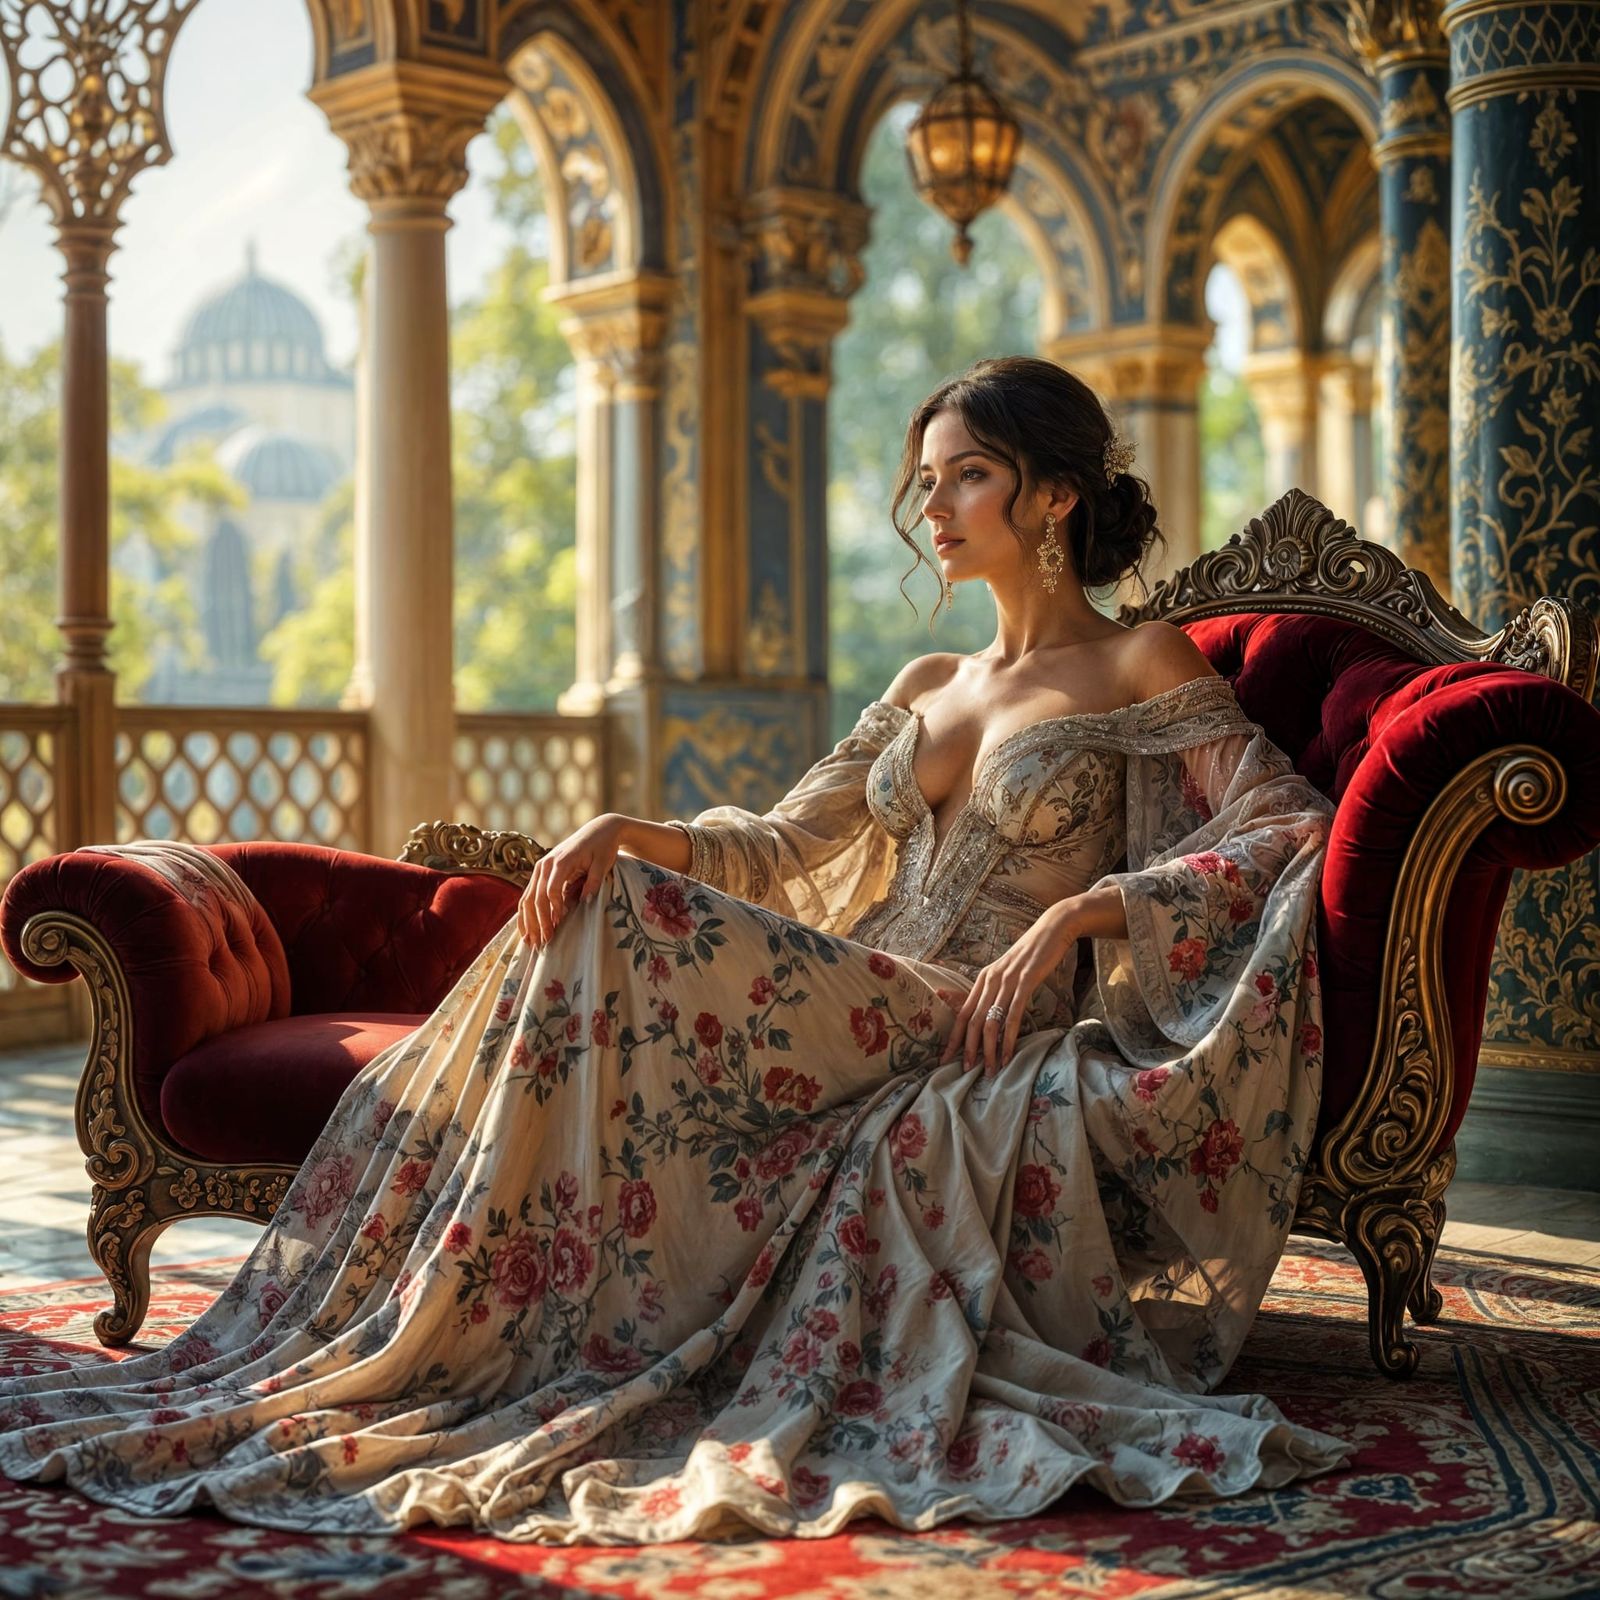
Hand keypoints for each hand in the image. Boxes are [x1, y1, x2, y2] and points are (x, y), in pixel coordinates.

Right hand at [519, 814, 629, 948]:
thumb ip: (594, 882)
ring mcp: (540, 868)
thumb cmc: (603, 847)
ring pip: (527, 898)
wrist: (598, 830)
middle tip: (544, 943)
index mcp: (560, 861)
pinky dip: (525, 914)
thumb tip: (585, 903)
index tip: (559, 926)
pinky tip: (526, 930)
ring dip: (528, 922)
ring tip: (532, 942)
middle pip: (535, 897)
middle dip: (539, 922)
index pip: (551, 890)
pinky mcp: (540, 873)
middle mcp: (545, 864)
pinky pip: (528, 895)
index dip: (554, 910)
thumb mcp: (603, 863)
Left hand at [936, 898, 1079, 1075]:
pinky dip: (1008, 1039)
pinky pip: (1012, 1016)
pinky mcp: (1024, 983)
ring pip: (990, 1022)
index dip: (953, 1037)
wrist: (1051, 930)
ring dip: (989, 1050)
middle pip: (972, 1021)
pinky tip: (1008, 1054)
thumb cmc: (1031, 954)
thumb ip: (996, 988)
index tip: (945, 1057)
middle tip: (965, 1071)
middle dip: (967, 1049)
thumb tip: (987, 1009)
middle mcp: (989, 980)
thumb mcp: (1007, 971)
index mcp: (983, 978)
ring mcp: (1006, 981)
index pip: (962, 1012)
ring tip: (990, 1070)